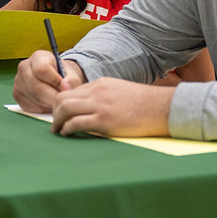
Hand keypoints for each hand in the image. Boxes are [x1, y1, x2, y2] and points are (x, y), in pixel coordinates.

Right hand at [13, 50, 85, 112]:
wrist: (54, 78)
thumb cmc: (62, 74)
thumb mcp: (71, 73)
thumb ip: (72, 80)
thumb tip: (65, 88)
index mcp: (38, 57)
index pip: (42, 69)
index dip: (55, 81)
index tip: (64, 87)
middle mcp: (24, 67)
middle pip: (37, 87)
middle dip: (53, 97)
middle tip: (63, 100)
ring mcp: (18, 82)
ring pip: (34, 98)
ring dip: (49, 104)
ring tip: (57, 101)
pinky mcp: (17, 95)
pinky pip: (30, 107)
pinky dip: (42, 109)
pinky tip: (48, 104)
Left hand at [50, 78, 173, 137]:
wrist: (162, 108)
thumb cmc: (144, 104)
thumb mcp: (121, 91)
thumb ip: (104, 96)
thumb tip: (91, 107)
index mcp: (101, 84)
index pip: (72, 91)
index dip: (63, 103)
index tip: (60, 113)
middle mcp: (97, 92)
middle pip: (63, 97)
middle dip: (54, 111)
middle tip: (55, 123)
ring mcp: (99, 105)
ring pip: (64, 109)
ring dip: (57, 121)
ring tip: (57, 130)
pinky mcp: (103, 120)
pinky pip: (76, 123)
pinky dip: (67, 129)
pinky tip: (67, 134)